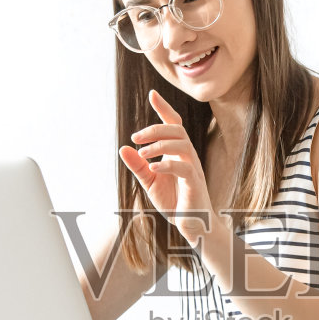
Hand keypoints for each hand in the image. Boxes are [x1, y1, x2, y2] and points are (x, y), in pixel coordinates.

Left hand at [119, 89, 215, 245]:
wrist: (192, 225)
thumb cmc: (174, 202)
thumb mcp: (150, 183)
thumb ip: (138, 166)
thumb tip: (123, 148)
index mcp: (177, 153)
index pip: (173, 125)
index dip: (164, 109)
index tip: (153, 94)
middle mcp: (187, 156)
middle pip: (177, 130)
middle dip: (156, 128)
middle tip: (136, 137)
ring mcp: (193, 168)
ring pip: (182, 144)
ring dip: (159, 145)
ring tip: (142, 154)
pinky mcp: (195, 183)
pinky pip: (184, 167)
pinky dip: (167, 165)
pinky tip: (153, 168)